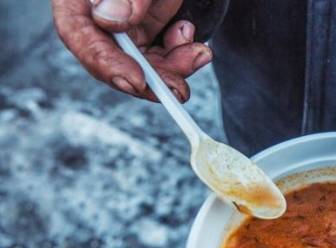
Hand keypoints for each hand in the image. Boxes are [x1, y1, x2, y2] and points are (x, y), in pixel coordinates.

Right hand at [52, 0, 212, 101]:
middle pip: (111, 57)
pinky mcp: (147, 27)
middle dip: (149, 77)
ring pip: (140, 61)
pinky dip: (181, 56)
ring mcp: (122, 21)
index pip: (77, 33)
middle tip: (176, 90)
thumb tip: (110, 19)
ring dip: (172, 68)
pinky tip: (195, 44)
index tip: (136, 79)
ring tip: (199, 54)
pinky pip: (160, 54)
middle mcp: (97, 11)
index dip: (104, 62)